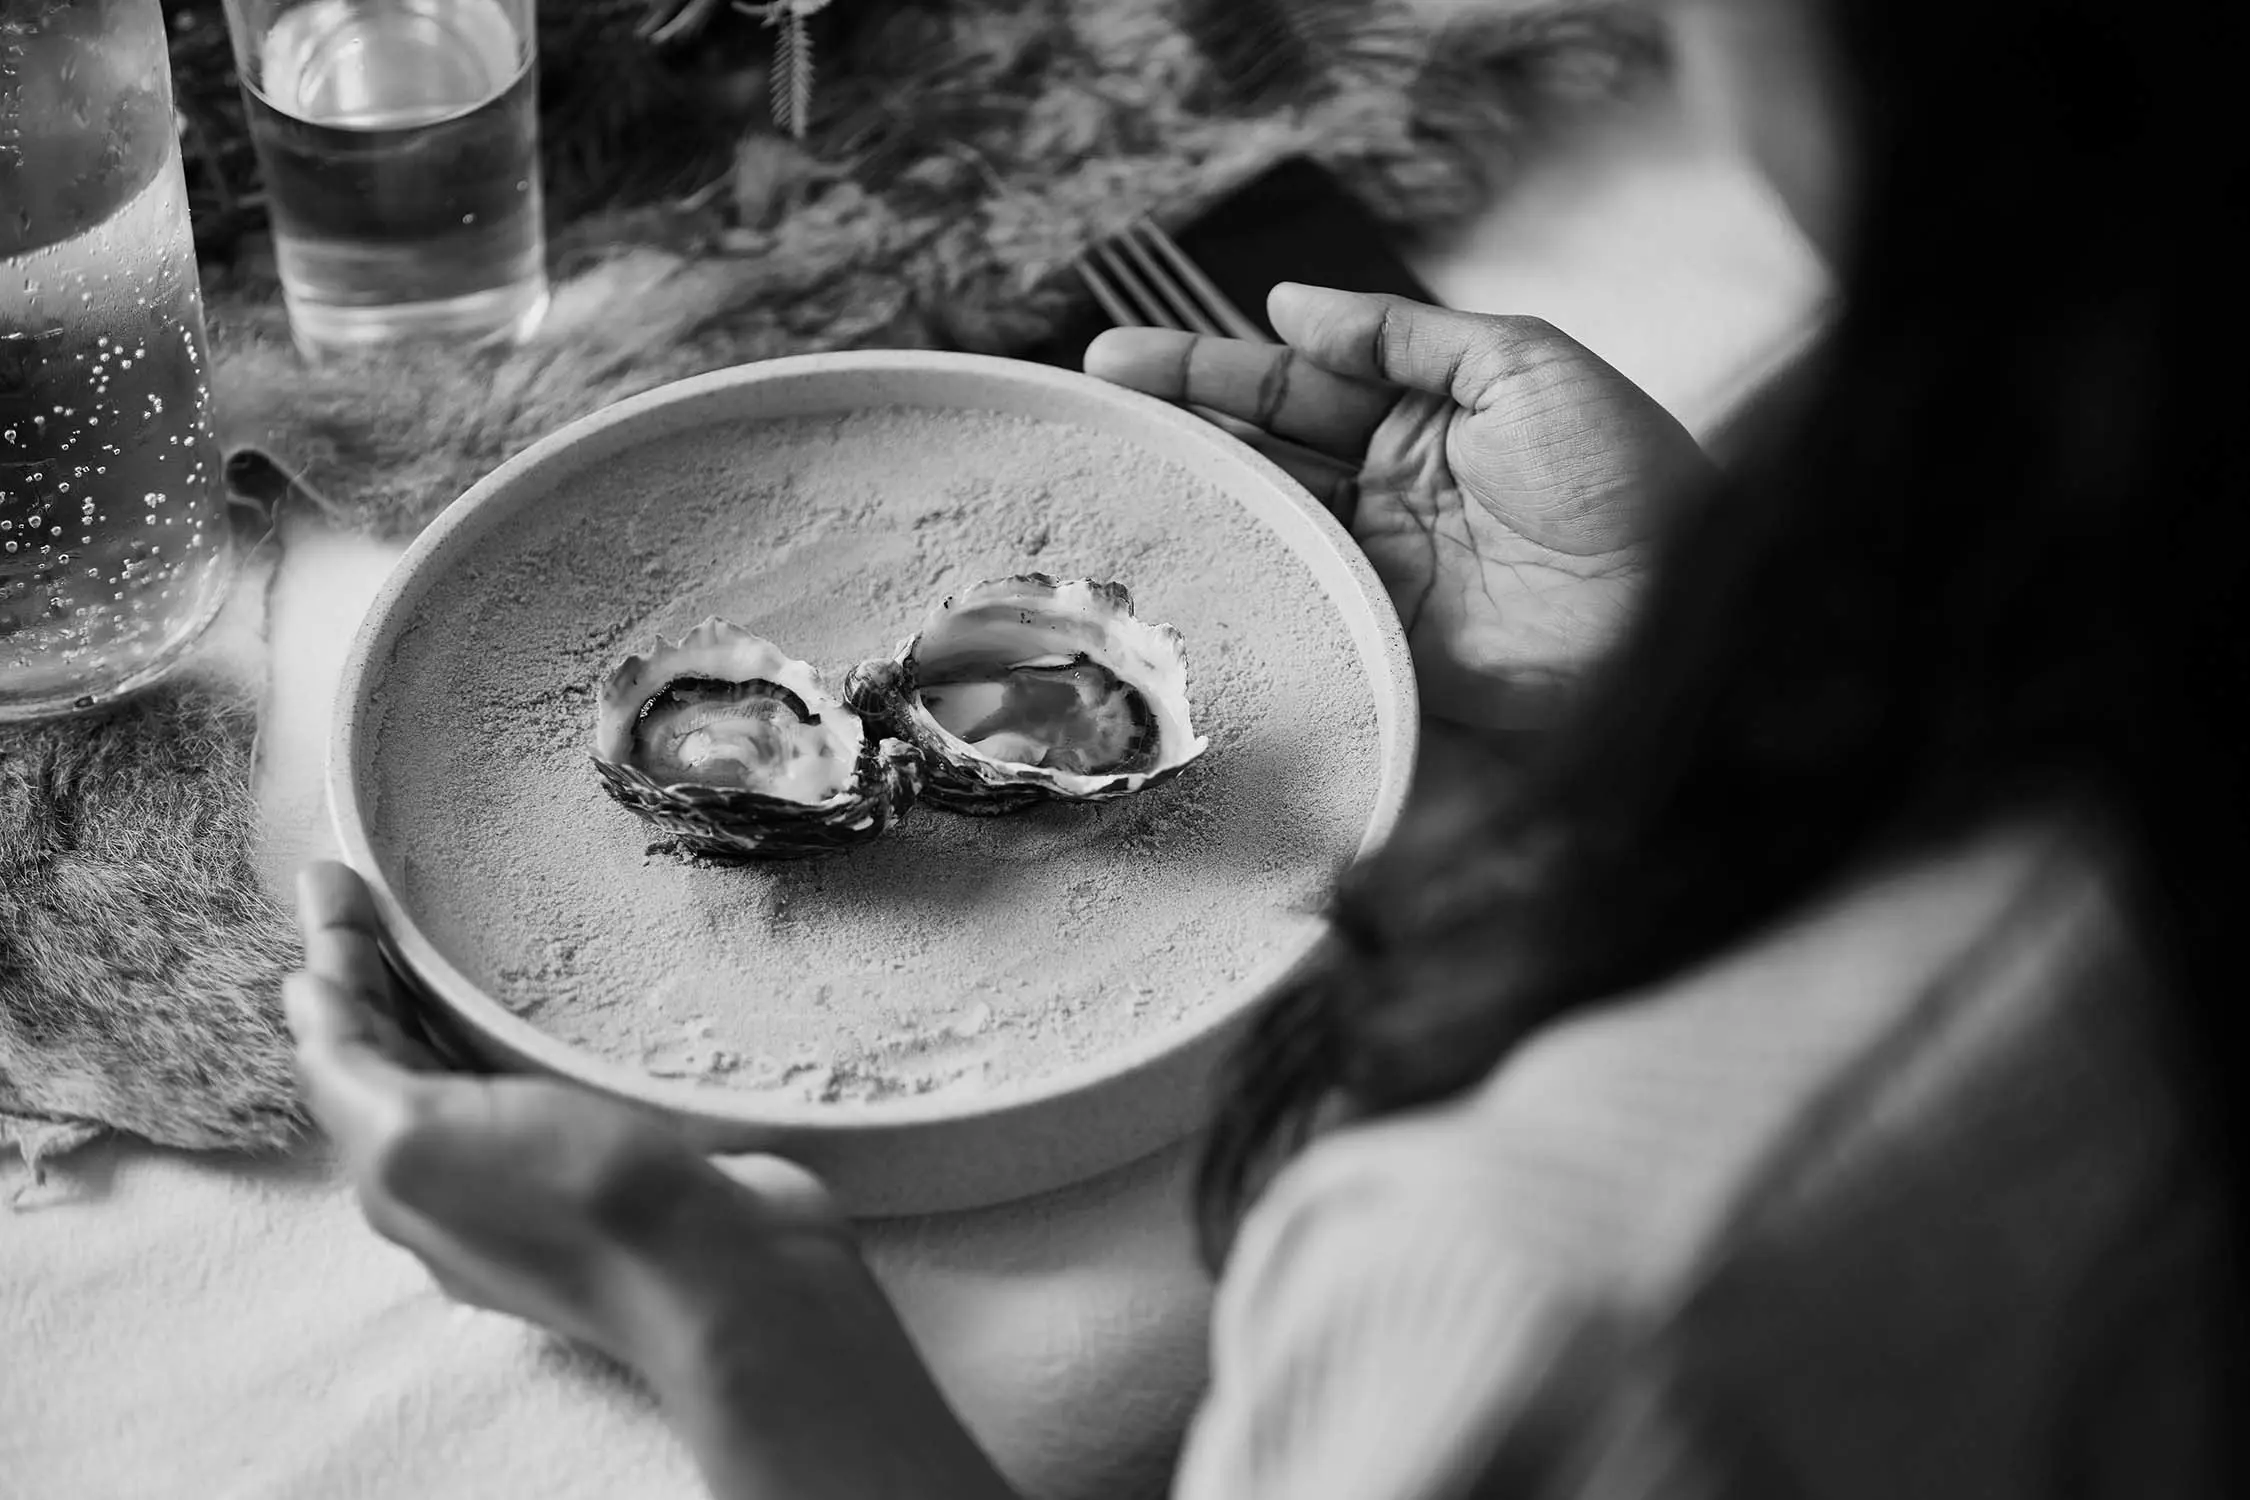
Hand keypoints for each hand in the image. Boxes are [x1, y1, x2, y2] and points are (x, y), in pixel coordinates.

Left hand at [285, 861, 1016, 1498]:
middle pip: (400, 1056)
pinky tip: (550, 992)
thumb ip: (353, 1074)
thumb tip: (307, 1004)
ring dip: (448, 994)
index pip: (342, 1055)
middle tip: (369, 881)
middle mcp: (462, 1175)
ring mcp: (545, 1167)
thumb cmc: (575, 1203)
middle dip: (375, 970)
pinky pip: (550, 1076)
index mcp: (402, 1175)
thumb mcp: (422, 1139)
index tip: (331, 878)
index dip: (333, 963)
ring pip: (473, 1064)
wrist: (727, 1273)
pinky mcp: (622, 1151)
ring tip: (441, 922)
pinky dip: (526, 1025)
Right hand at [1085, 284, 1710, 730]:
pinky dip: (1235, 602)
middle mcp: (1388, 502)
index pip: (1291, 389)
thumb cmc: (1629, 478)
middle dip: (1173, 436)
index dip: (1206, 372)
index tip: (1119, 361)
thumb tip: (1288, 305)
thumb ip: (1403, 335)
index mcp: (1423, 423)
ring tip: (1103, 488)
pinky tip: (1175, 579)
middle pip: (1258, 462)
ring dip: (1188, 513)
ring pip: (1262, 538)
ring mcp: (1379, 581)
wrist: (1687, 606)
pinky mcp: (1381, 655)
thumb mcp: (1525, 366)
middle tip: (1086, 417)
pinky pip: (1294, 621)